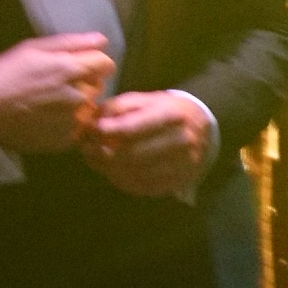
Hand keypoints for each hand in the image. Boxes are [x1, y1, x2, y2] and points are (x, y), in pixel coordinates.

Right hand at [0, 32, 113, 154]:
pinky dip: (67, 123)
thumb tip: (101, 40)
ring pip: (89, 108)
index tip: (79, 66)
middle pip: (97, 86)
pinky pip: (78, 127)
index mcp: (71, 70)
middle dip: (84, 83)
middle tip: (56, 85)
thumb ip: (71, 43)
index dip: (94, 63)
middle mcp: (78, 96)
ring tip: (49, 103)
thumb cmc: (5, 74)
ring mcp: (73, 120)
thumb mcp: (32, 48)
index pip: (106, 64)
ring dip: (77, 104)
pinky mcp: (65, 139)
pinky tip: (46, 118)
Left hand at [79, 90, 213, 198]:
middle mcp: (182, 140)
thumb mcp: (143, 100)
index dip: (104, 133)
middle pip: (131, 155)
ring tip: (96, 160)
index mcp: (171, 114)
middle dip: (102, 154)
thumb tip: (92, 126)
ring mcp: (183, 163)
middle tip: (87, 150)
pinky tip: (112, 172)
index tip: (90, 132)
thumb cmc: (164, 110)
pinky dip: (122, 181)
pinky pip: (144, 187)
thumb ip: (116, 108)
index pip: (130, 129)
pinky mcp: (180, 181)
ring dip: (109, 170)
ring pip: (135, 174)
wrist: (200, 128)